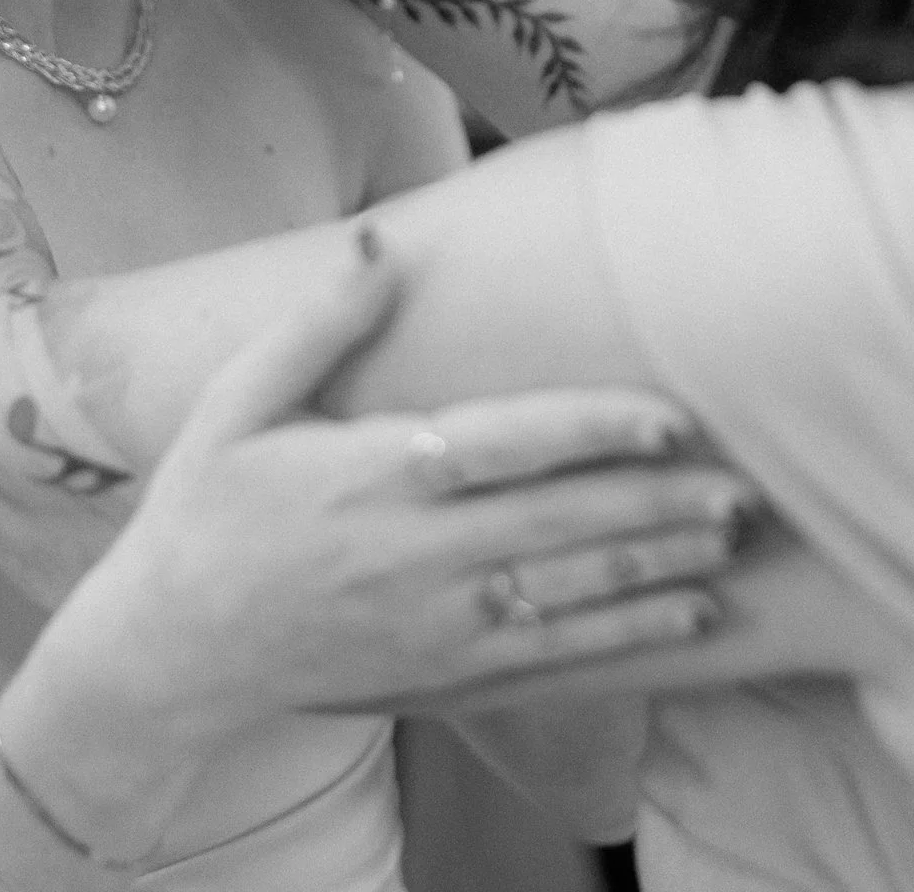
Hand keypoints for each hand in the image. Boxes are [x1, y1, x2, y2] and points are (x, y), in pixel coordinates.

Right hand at [0, 238, 746, 855]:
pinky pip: (552, 654)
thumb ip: (321, 322)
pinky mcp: (443, 670)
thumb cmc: (209, 509)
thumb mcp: (241, 400)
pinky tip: (687, 617)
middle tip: (741, 489)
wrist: (172, 647)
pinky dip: (626, 639)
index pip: (507, 447)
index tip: (671, 419)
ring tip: (731, 542)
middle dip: (658, 508)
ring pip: (570, 595)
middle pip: (560, 527)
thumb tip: (386, 243)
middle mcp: (415, 552)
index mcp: (374, 474)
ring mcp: (434, 620)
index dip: (595, 432)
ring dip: (659, 570)